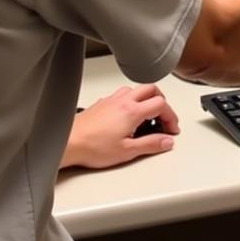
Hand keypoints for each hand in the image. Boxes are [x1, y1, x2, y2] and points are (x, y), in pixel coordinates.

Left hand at [61, 84, 179, 170]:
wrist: (68, 143)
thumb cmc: (92, 147)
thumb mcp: (127, 151)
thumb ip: (150, 145)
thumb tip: (166, 141)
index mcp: (132, 111)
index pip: (162, 104)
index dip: (171, 117)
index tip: (171, 129)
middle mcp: (123, 101)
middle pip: (152, 89)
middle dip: (163, 102)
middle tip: (164, 118)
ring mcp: (112, 100)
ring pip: (136, 89)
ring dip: (146, 99)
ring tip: (147, 116)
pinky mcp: (102, 103)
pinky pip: (123, 94)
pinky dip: (132, 101)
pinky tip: (127, 116)